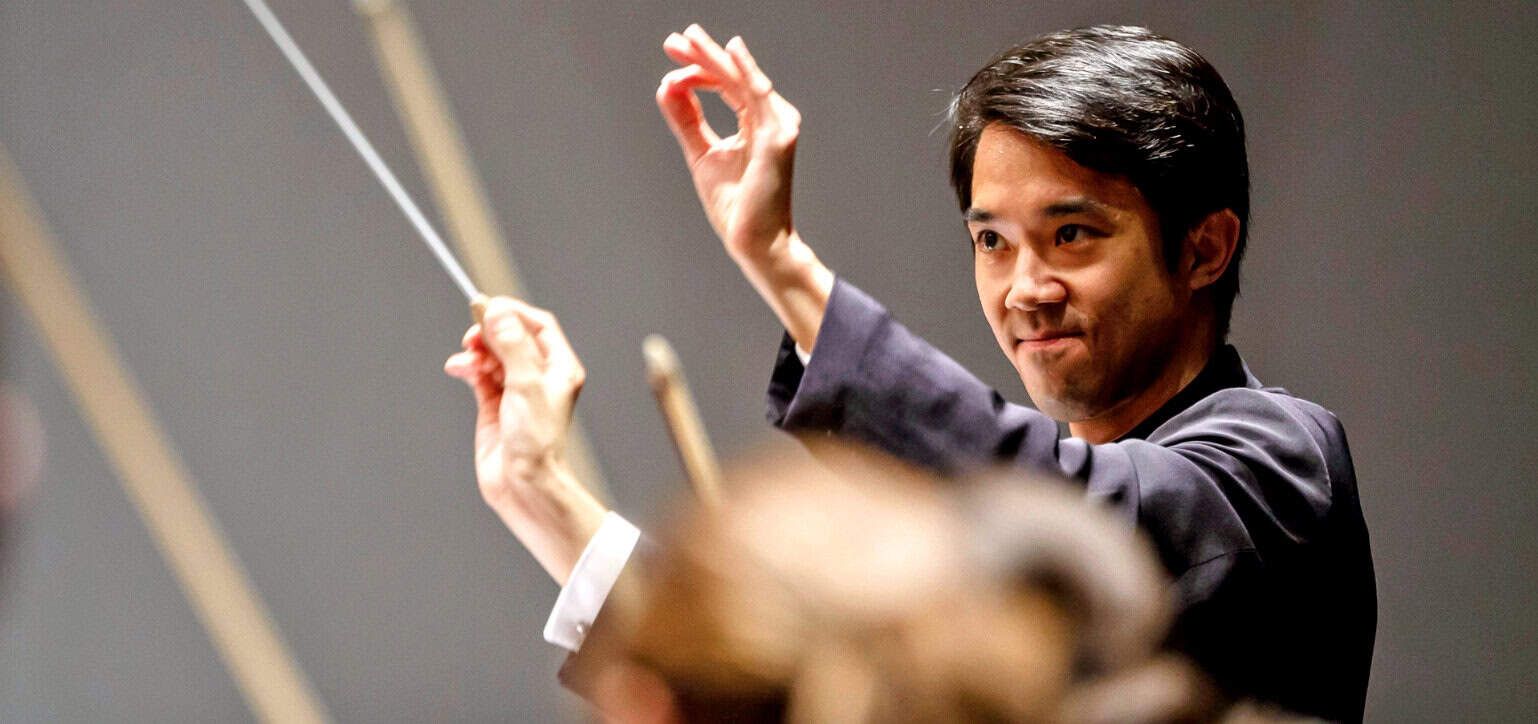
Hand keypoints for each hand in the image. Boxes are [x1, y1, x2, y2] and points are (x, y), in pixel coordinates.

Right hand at [445, 297, 605, 585]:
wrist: (525, 485)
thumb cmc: (537, 441)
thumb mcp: (526, 384)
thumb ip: (511, 344)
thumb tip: (496, 311)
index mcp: (560, 369)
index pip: (538, 326)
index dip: (514, 313)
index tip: (489, 307)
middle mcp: (539, 378)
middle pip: (512, 338)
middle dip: (491, 332)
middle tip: (473, 333)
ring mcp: (516, 392)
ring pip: (493, 356)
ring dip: (477, 351)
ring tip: (466, 358)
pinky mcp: (494, 408)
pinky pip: (479, 376)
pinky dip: (468, 367)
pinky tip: (458, 367)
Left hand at [657, 25, 832, 348]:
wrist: (754, 242)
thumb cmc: (735, 205)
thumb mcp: (701, 153)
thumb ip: (686, 119)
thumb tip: (666, 85)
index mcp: (754, 123)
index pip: (726, 85)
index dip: (699, 67)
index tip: (671, 56)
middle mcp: (770, 119)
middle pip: (733, 77)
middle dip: (703, 54)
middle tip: (675, 38)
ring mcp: (778, 126)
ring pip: (742, 80)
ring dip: (715, 57)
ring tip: (690, 39)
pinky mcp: (779, 137)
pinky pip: (759, 95)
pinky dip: (745, 71)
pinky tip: (730, 51)